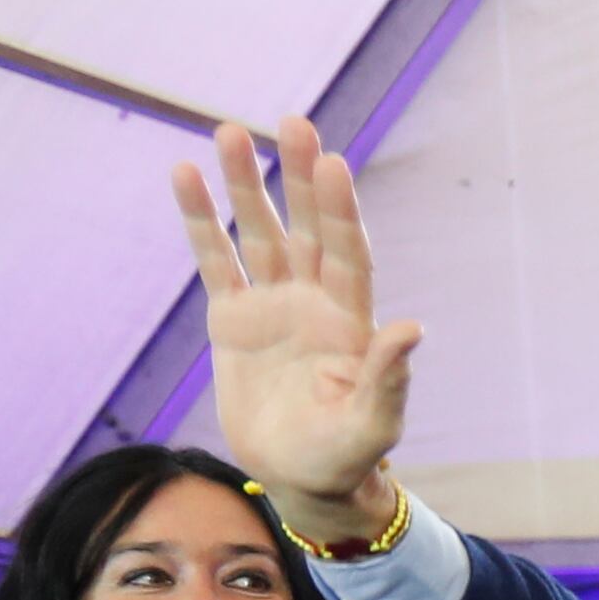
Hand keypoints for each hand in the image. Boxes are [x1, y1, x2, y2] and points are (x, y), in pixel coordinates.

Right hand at [172, 115, 419, 537]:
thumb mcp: (371, 426)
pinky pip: (214, 259)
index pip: (348, 253)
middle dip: (300, 176)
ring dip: (246, 185)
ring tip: (228, 133)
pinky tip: (185, 175)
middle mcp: (314, 300)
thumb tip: (413, 329)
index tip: (333, 164)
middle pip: (308, 226)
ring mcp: (272, 304)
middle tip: (293, 122)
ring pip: (259, 232)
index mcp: (350, 320)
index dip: (341, 210)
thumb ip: (387, 380)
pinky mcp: (233, 318)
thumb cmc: (346, 457)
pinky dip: (200, 219)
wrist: (303, 478)